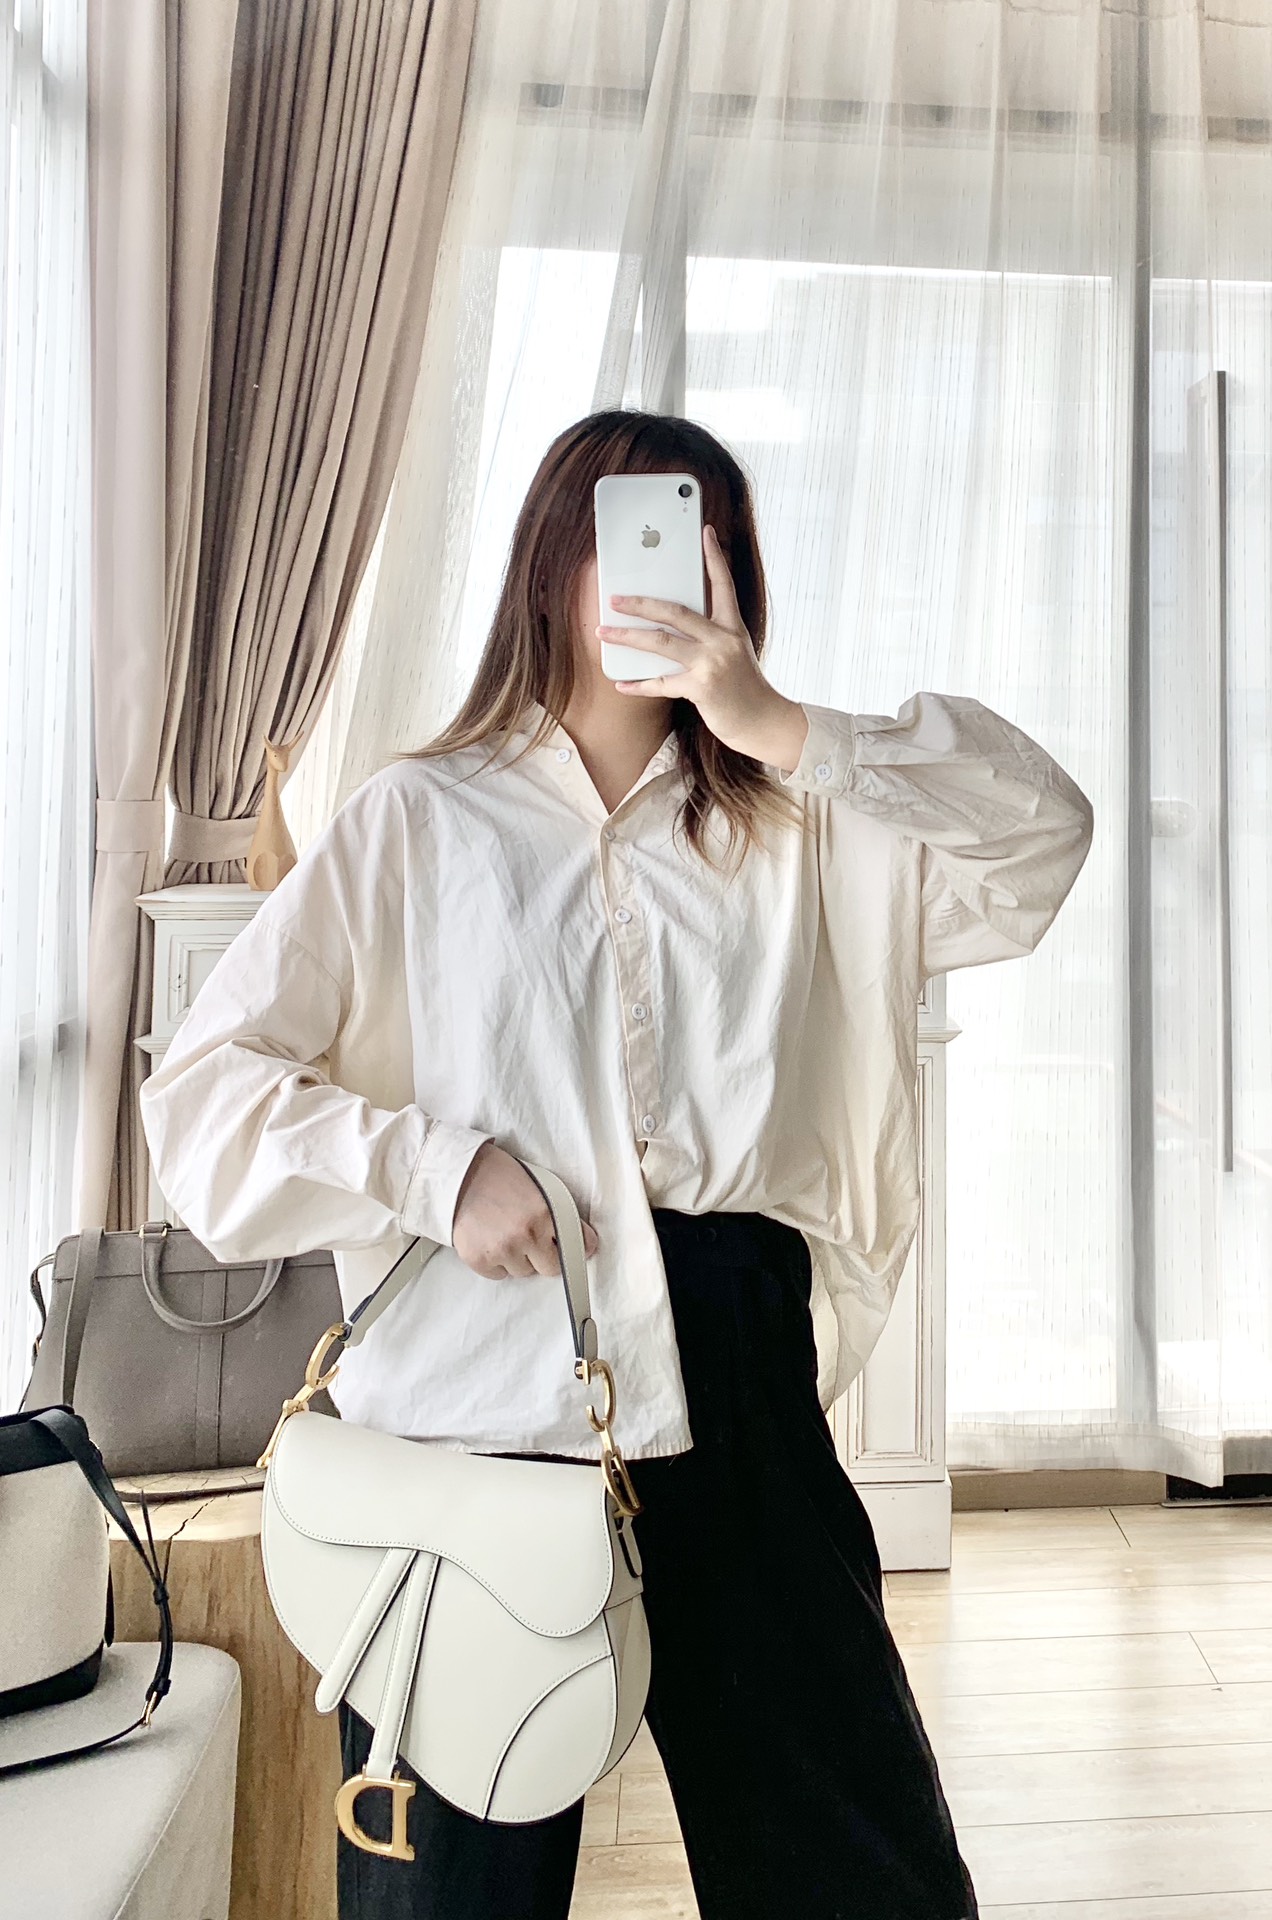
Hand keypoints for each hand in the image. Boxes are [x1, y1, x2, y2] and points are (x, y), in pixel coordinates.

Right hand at [451, 1141, 599, 1279]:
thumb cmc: (496, 1174)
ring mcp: (502, 1250)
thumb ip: (559, 1212)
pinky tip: (489, 1239)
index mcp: (546, 1212)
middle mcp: (527, 1234)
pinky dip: (496, 1263)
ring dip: (518, 1258)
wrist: (455, 1173)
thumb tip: (581, 1238)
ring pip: (523, 1272)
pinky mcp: (479, 1260)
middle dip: (545, 1256)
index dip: (578, 1247)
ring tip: (504, 1232)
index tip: (579, 1250)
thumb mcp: (539, 1184)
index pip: (579, 1245)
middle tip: (532, 1238)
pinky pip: (499, 1275)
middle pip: (551, 1267)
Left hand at [596, 523, 808, 771]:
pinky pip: (662, 683)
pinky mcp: (703, 688)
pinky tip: (621, 683)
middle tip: (615, 598)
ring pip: (661, 643)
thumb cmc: (743, 687)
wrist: (762, 721)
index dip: (714, 557)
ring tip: (603, 633)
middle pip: (676, 611)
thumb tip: (668, 627)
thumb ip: (709, 636)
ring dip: (627, 637)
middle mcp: (723, 640)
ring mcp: (712, 663)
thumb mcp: (734, 653)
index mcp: (732, 627)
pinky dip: (639, 684)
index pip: (723, 584)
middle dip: (641, 603)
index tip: (705, 532)